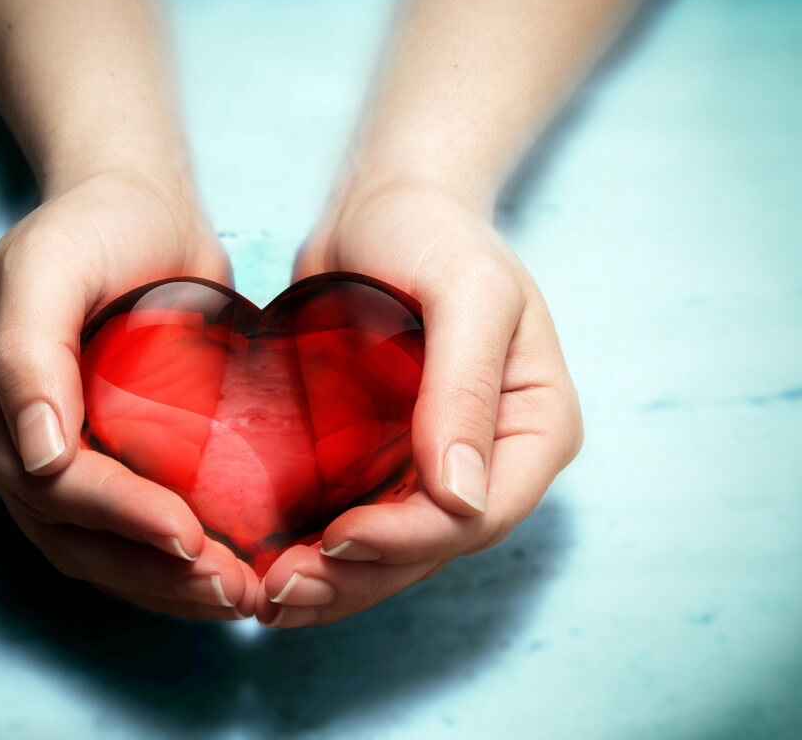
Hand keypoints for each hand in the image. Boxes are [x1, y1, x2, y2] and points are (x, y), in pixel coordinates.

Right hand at [0, 171, 259, 619]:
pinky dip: (167, 564)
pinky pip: (121, 533)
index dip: (118, 516)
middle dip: (151, 570)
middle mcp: (8, 440)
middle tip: (232, 588)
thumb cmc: (98, 224)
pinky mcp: (100, 460)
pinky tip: (221, 573)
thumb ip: (28, 348)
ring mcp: (53, 456)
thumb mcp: (53, 261)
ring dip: (163, 584)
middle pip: (72, 533)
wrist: (138, 208)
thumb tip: (34, 453)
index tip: (190, 536)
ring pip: (96, 550)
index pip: (50, 484)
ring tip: (236, 596)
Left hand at [256, 180, 582, 626]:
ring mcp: (436, 462)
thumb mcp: (467, 292)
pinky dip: (318, 550)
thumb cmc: (432, 232)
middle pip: (434, 546)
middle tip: (282, 589)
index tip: (337, 539)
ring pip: (393, 550)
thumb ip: (466, 388)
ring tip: (267, 595)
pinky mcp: (383, 456)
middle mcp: (492, 457)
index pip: (483, 515)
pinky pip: (359, 519)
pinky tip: (269, 563)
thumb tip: (463, 497)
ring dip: (334, 582)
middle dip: (360, 577)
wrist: (381, 205)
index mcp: (534, 426)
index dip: (411, 540)